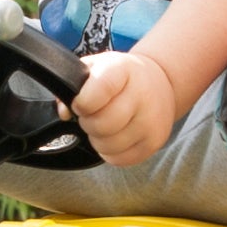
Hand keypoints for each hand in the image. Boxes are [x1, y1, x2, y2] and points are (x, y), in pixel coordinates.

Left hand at [69, 49, 177, 166]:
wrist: (162, 85)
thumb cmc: (123, 77)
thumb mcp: (97, 66)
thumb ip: (73, 84)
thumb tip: (64, 112)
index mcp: (123, 70)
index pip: (100, 90)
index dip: (82, 102)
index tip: (80, 104)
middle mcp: (142, 95)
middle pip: (101, 124)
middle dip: (88, 123)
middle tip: (92, 115)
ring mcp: (150, 121)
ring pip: (108, 145)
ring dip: (98, 139)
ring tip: (104, 125)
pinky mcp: (154, 142)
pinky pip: (119, 159)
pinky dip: (110, 152)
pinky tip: (115, 136)